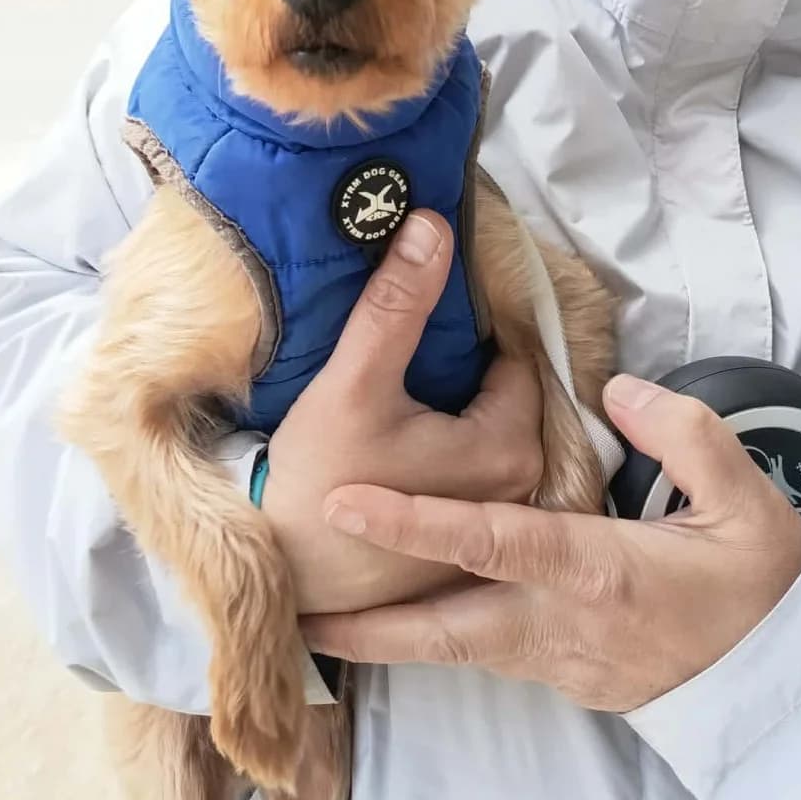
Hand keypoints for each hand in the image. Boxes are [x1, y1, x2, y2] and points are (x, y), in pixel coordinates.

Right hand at [262, 210, 545, 615]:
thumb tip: (433, 223)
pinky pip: (464, 469)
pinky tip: (393, 439)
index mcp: (512, 447)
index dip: (468, 326)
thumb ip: (397, 303)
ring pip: (480, 429)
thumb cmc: (318, 481)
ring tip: (394, 390)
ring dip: (449, 405)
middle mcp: (521, 488)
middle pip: (498, 394)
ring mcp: (494, 522)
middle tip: (403, 353)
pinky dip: (439, 446)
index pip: (511, 356)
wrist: (279, 576)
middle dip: (460, 366)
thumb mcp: (355, 381)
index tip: (425, 313)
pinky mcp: (462, 544)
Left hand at [302, 373, 800, 710]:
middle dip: (368, 624)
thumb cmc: (760, 587)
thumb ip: (683, 436)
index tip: (347, 503)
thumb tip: (617, 391)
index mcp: (597, 574)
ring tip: (318, 621)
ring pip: (454, 649)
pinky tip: (398, 619)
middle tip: (296, 611)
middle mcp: (559, 626)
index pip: (491, 542)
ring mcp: (555, 662)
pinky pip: (482, 654)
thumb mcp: (748, 504)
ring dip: (388, 640)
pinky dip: (435, 639)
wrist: (784, 685)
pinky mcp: (559, 677)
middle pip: (445, 630)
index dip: (415, 521)